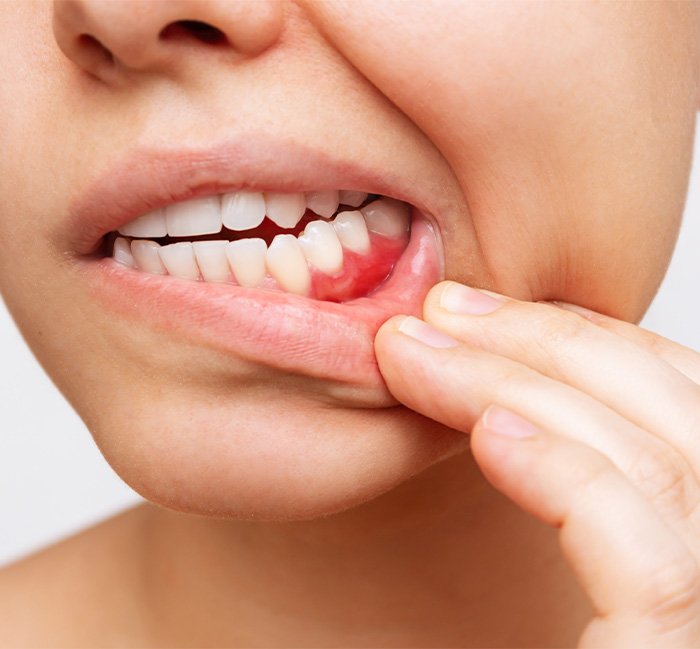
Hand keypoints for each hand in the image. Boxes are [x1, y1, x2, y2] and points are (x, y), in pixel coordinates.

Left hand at [375, 281, 699, 647]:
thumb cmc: (494, 633)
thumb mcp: (566, 548)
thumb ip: (559, 471)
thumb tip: (500, 391)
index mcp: (698, 535)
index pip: (682, 408)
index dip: (598, 342)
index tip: (496, 312)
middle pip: (674, 416)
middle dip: (550, 341)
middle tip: (442, 307)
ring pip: (652, 465)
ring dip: (521, 385)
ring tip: (414, 351)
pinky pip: (646, 561)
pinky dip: (565, 476)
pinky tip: (487, 434)